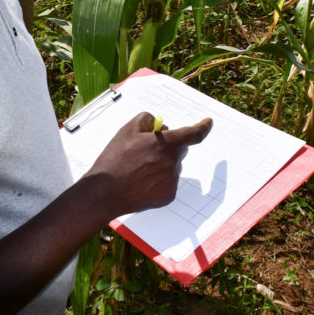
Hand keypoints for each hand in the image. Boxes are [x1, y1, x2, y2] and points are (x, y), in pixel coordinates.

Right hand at [84, 112, 211, 219]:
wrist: (105, 192)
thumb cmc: (115, 160)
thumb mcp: (127, 130)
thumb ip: (146, 119)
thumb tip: (158, 124)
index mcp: (165, 144)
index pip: (193, 134)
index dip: (203, 127)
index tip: (208, 123)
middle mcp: (173, 162)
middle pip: (180, 149)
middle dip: (169, 146)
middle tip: (147, 148)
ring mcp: (172, 180)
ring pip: (173, 165)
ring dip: (162, 163)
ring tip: (138, 168)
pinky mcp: (168, 195)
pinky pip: (169, 181)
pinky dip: (159, 179)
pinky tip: (141, 181)